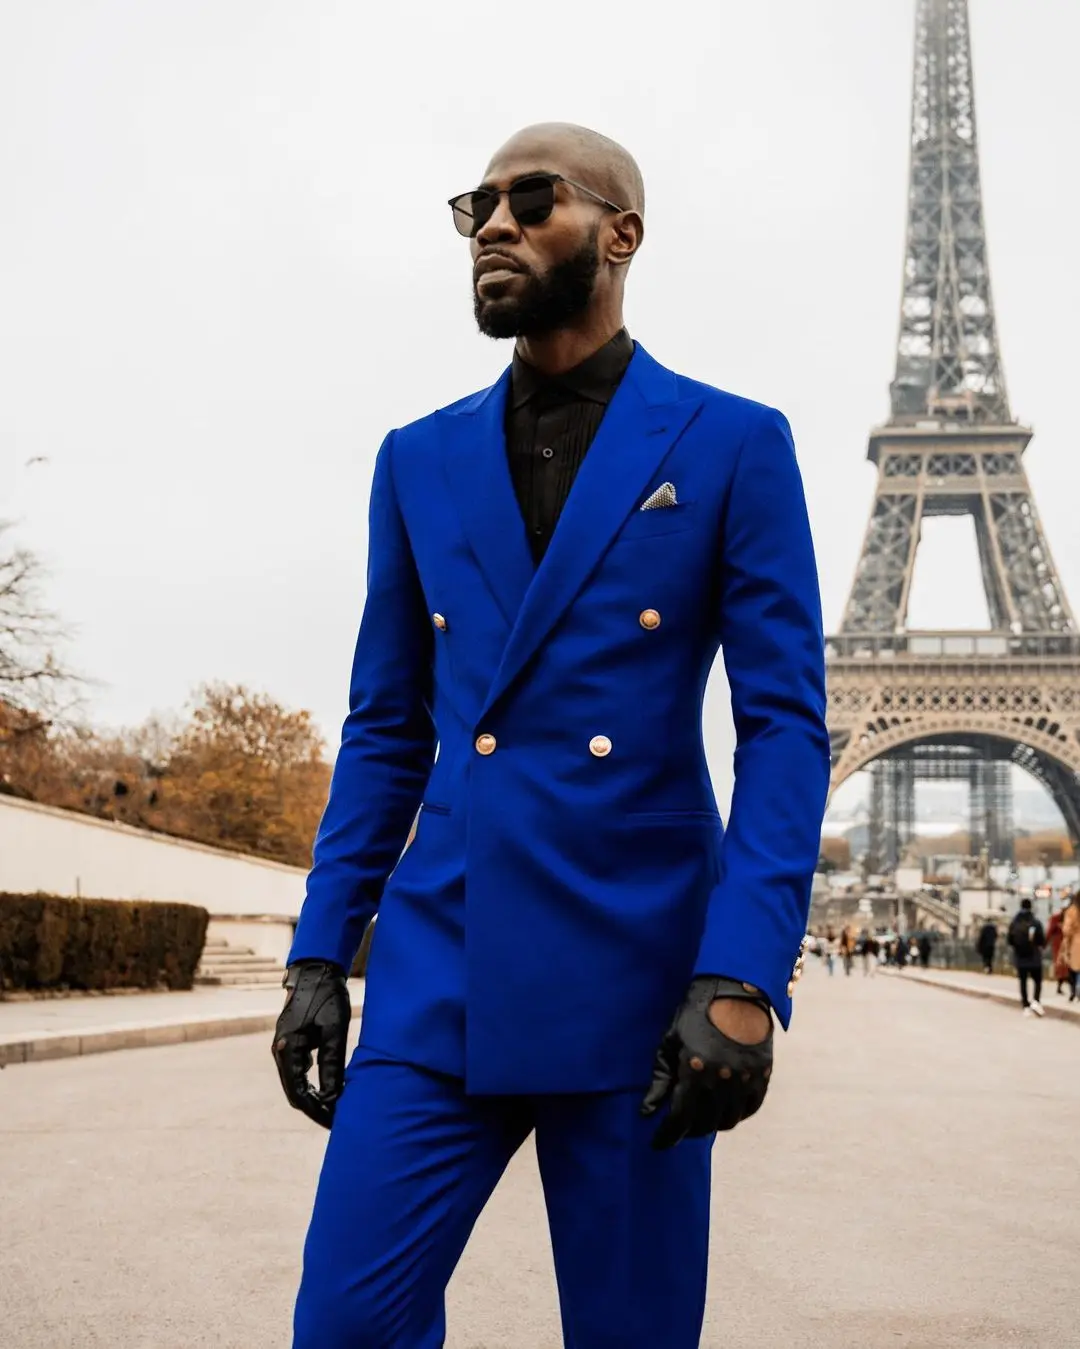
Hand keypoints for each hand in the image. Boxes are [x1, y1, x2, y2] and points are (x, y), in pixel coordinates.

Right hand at [272, 960, 350, 1128]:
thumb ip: (332, 1064)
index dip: (317, 1112)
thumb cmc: (327, 996)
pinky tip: (330, 1090)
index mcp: (287, 1049)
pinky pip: (298, 1072)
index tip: (336, 1123)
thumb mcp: (333, 1030)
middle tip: (338, 1120)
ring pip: (296, 1084)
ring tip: (336, 1109)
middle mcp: (280, 1050)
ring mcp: (284, 1047)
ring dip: (314, 1098)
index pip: (298, 1094)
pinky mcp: (292, 1043)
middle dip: (316, 1109)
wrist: (316, 971)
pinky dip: (312, 1085)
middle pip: (295, 1093)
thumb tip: (335, 1097)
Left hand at [640, 976, 773, 1149]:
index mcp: (694, 1070)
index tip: (658, 1143)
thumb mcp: (670, 1042)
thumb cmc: (695, 1014)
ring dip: (711, 1123)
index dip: (667, 1136)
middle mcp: (722, 1080)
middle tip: (679, 1125)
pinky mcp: (763, 1076)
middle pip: (704, 1124)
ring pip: (728, 1121)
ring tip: (701, 1115)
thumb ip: (659, 1079)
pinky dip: (735, 1114)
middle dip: (687, 1130)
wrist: (735, 990)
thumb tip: (647, 1112)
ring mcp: (745, 1080)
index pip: (680, 1119)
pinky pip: (749, 1109)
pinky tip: (723, 1107)